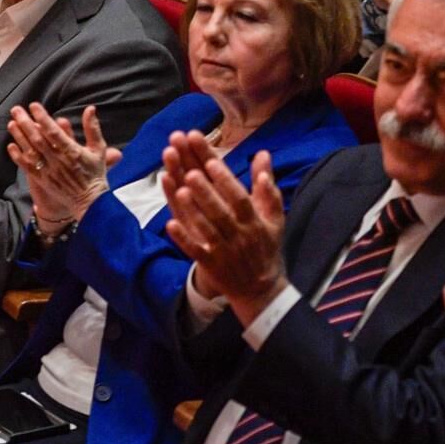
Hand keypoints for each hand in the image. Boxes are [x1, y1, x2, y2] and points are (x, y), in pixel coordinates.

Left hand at [7, 104, 121, 234]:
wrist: (90, 201)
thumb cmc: (95, 173)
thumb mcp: (98, 149)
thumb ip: (92, 128)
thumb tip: (90, 108)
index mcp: (72, 152)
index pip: (54, 132)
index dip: (43, 118)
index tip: (34, 106)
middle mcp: (59, 161)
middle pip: (38, 139)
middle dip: (26, 123)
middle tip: (16, 110)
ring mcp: (49, 171)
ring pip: (31, 152)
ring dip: (20, 137)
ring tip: (11, 123)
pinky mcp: (43, 181)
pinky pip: (28, 168)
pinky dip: (18, 157)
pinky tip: (11, 146)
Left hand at [164, 142, 288, 323]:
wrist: (261, 290)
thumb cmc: (265, 247)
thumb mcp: (274, 218)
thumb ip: (267, 185)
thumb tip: (262, 154)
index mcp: (253, 221)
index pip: (239, 197)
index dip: (225, 180)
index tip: (211, 161)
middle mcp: (238, 234)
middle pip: (220, 211)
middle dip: (205, 191)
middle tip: (190, 171)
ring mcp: (223, 250)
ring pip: (206, 229)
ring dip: (193, 210)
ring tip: (180, 190)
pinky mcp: (210, 264)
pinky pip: (195, 251)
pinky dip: (183, 238)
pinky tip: (170, 224)